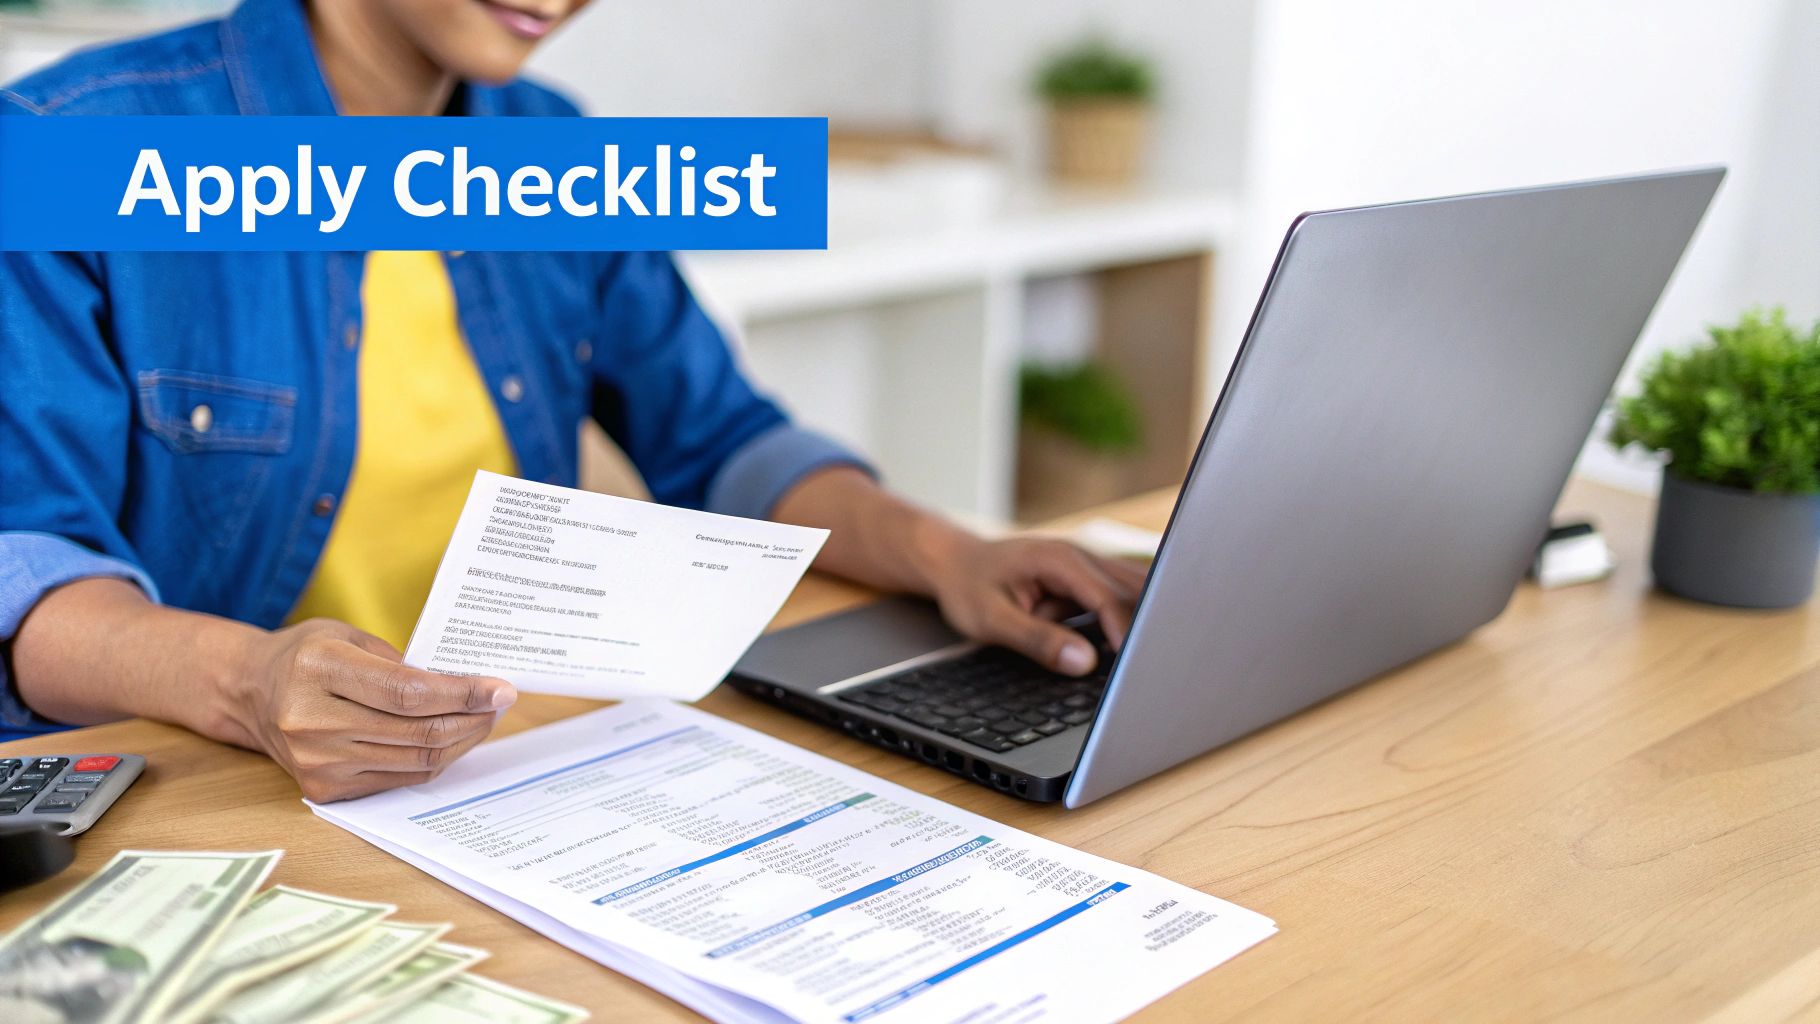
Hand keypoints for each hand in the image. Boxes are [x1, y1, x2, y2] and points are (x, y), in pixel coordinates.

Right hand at [233, 618, 516, 801]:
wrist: (250, 692)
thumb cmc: (306, 655)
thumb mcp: (349, 636)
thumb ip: (403, 662)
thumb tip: (467, 685)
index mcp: (319, 669)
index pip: (408, 692)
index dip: (462, 694)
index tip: (501, 690)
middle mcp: (312, 720)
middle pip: (417, 730)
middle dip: (471, 718)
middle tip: (499, 703)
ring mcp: (316, 761)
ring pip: (415, 760)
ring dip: (460, 741)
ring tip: (482, 719)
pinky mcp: (324, 789)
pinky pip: (399, 778)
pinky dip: (433, 759)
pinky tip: (450, 738)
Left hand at [923, 535, 1149, 675]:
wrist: (955, 562)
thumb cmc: (967, 587)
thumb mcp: (993, 620)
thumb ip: (1038, 640)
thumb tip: (1085, 663)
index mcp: (1059, 560)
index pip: (1108, 599)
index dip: (1126, 633)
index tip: (1137, 667)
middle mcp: (1080, 556)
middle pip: (1132, 591)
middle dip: (1147, 626)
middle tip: (1159, 666)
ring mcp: (1087, 565)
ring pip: (1132, 592)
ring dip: (1137, 620)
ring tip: (1148, 656)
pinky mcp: (1087, 578)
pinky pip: (1118, 597)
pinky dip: (1123, 619)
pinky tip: (1121, 641)